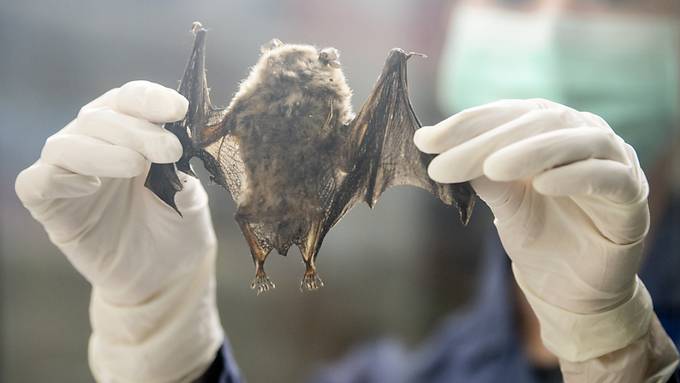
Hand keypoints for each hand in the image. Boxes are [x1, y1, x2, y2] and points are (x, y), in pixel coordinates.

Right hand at [15, 81, 222, 380]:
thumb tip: (177, 156)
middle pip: (100, 117)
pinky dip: (58, 177)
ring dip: (103, 149)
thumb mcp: (191, 199)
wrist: (164, 278)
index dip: (150, 98)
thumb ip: (182, 174)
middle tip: (170, 149)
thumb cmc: (177, 229)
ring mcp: (70, 174)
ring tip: (137, 166)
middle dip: (136, 129)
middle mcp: (96, 145)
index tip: (179, 108)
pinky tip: (91, 186)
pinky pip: (36, 181)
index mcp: (131, 133)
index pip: (130, 100)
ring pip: (66, 144)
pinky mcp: (50, 206)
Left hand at [415, 99, 651, 360]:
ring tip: (491, 168)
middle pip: (532, 124)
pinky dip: (576, 176)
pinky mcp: (631, 192)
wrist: (571, 286)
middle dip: (484, 142)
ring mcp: (610, 159)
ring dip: (530, 151)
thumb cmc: (538, 235)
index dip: (463, 125)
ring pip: (573, 141)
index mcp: (545, 129)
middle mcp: (579, 134)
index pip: (503, 115)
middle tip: (443, 163)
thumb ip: (483, 176)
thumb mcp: (503, 204)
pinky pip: (607, 177)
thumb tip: (441, 150)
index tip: (424, 141)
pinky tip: (543, 186)